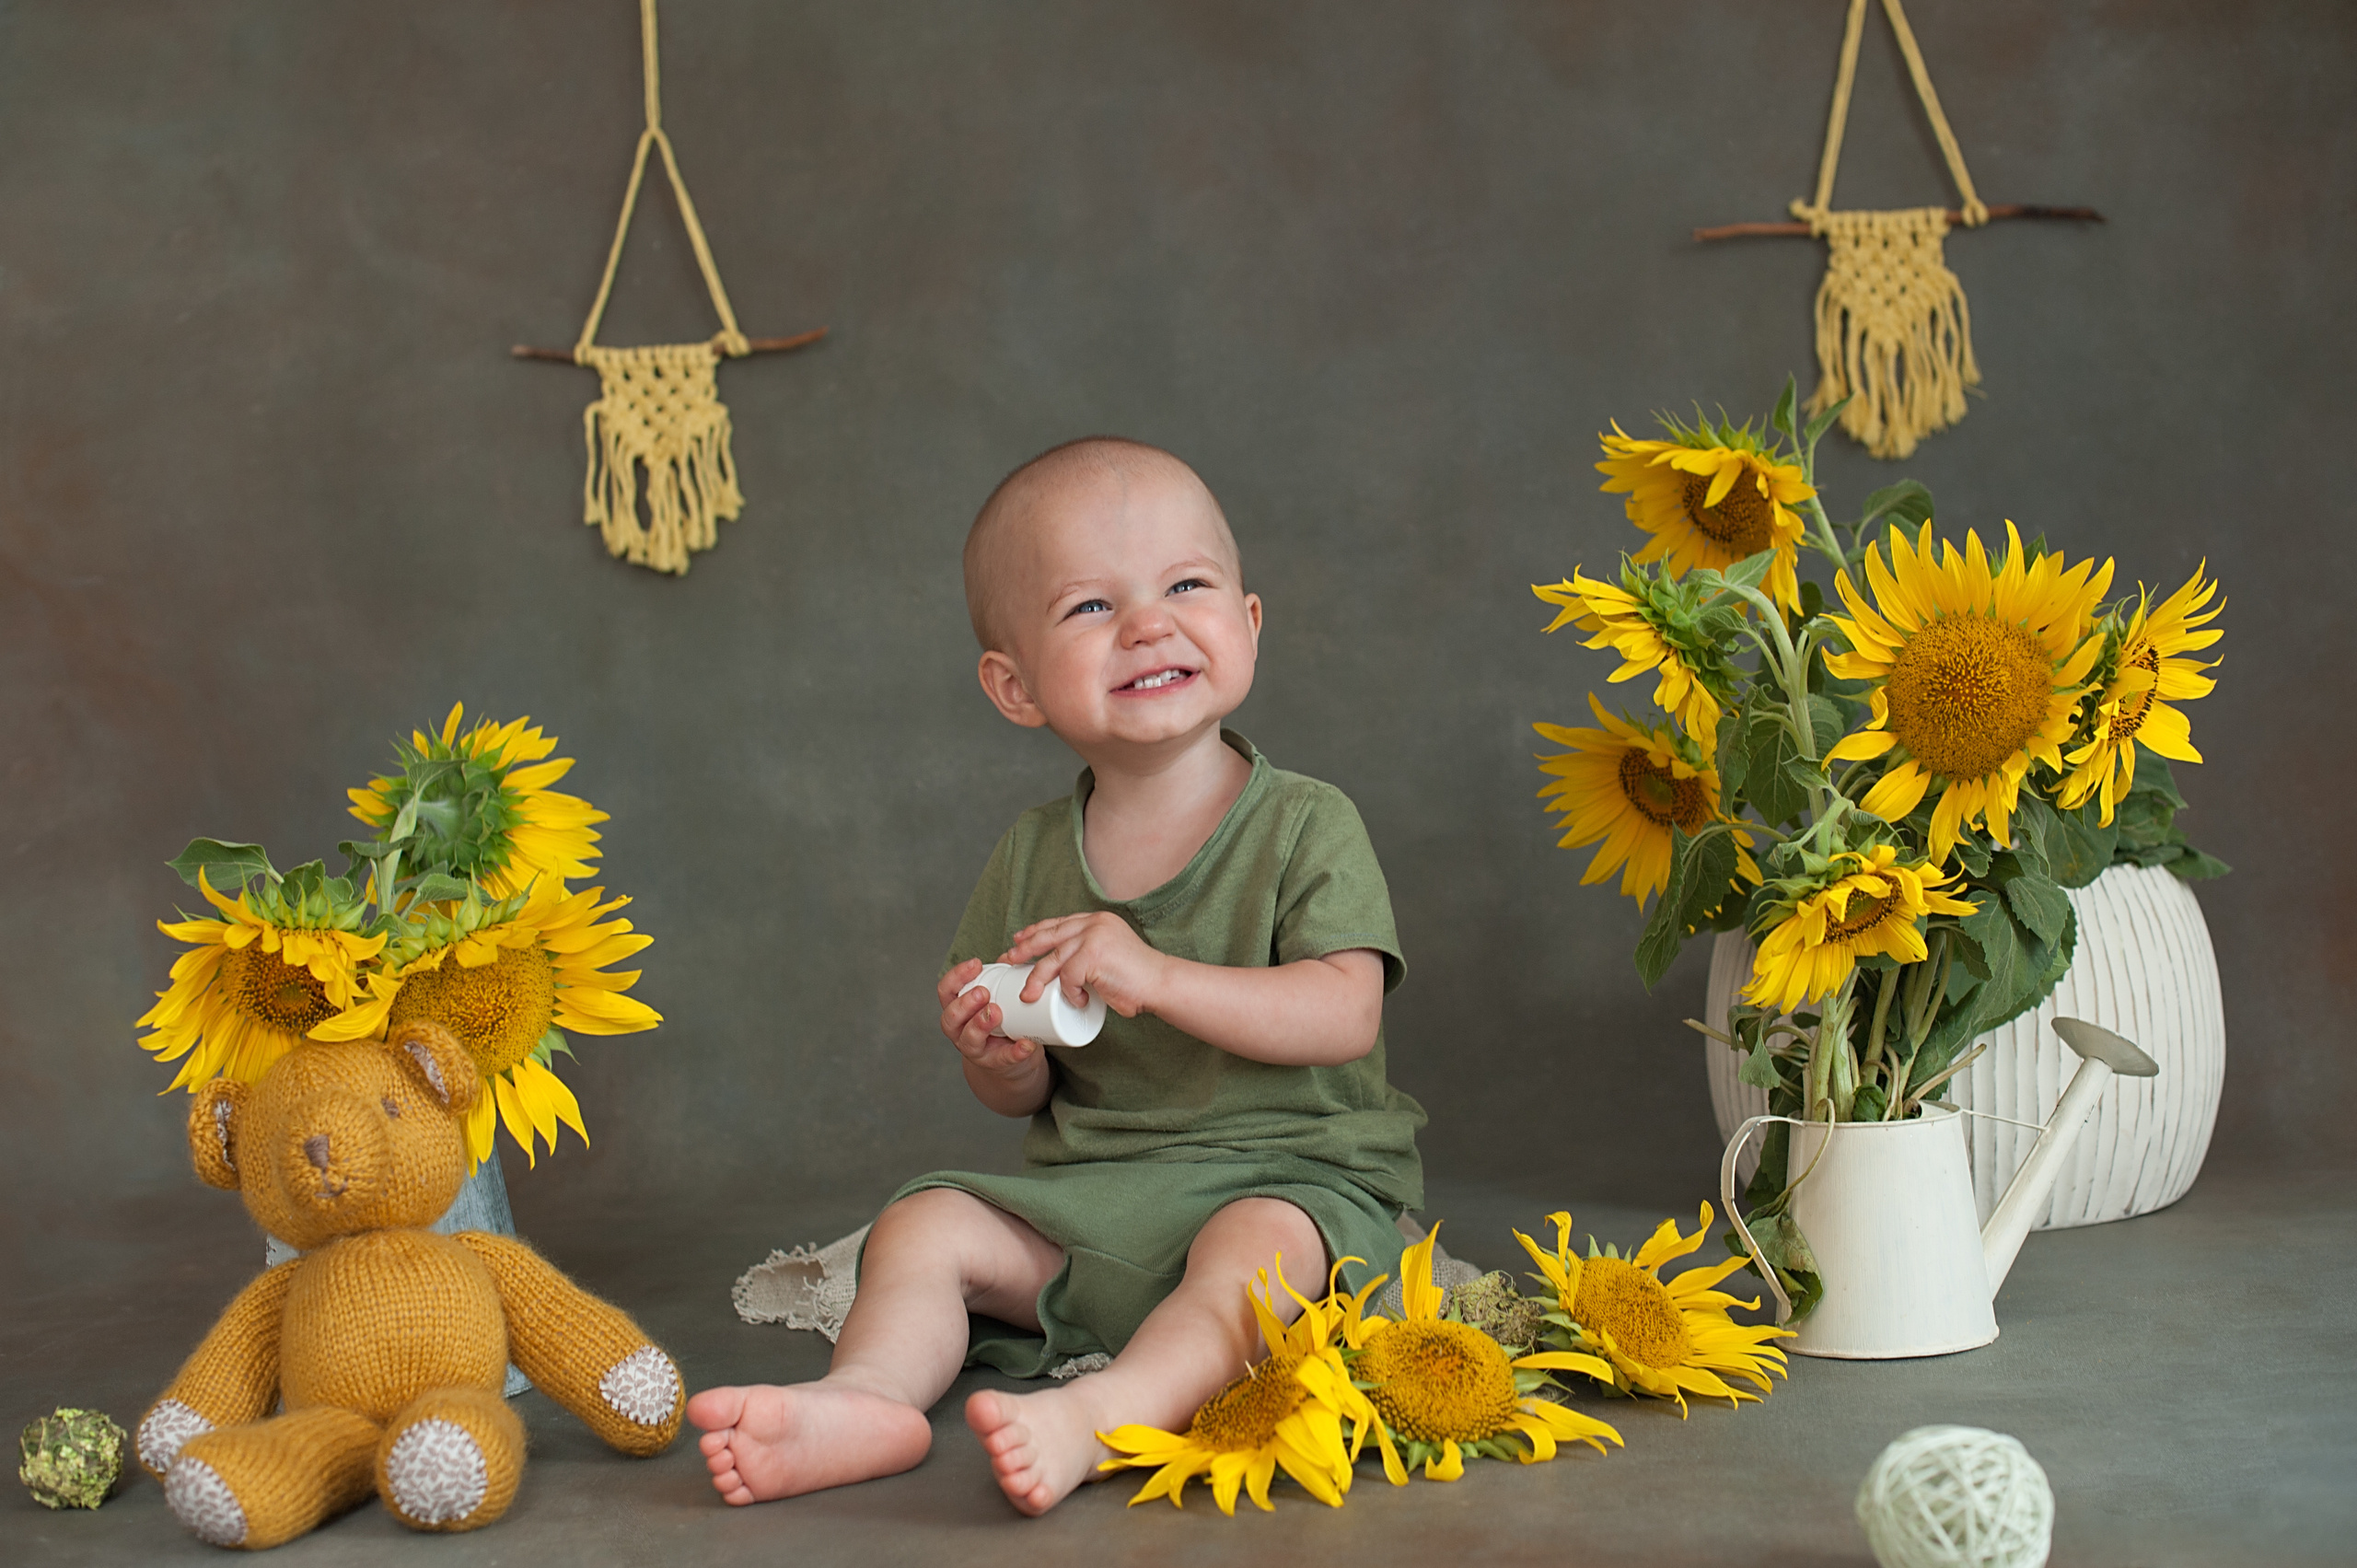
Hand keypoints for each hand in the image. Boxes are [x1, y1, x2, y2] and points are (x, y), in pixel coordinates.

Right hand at [937, 958, 1041, 1076]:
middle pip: (951, 1017)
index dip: (956, 977)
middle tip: (983, 992)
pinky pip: (1003, 1059)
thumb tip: (1010, 955)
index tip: (976, 964)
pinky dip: (1015, 1052)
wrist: (1010, 1062)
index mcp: (957, 1009)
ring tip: (997, 1013)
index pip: (946, 990)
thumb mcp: (997, 998)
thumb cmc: (1001, 1022)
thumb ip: (1002, 977)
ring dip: (981, 1024)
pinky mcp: (996, 1064)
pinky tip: (1026, 1044)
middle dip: (965, 1003)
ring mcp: (975, 1049)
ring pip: (969, 1039)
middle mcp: (959, 1030)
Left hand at [1002, 912, 1166, 1019]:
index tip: (1018, 941)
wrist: (1161, 984)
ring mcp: (1094, 936)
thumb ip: (1088, 955)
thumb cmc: (1136, 979)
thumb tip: (1057, 971)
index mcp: (1096, 920)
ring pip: (1052, 958)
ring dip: (1036, 979)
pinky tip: (1079, 1001)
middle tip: (1009, 961)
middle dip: (1024, 949)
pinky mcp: (1094, 954)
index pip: (1058, 923)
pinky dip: (1069, 993)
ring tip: (1028, 995)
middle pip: (1048, 935)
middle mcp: (1093, 923)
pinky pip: (1068, 976)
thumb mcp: (1108, 956)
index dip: (1035, 931)